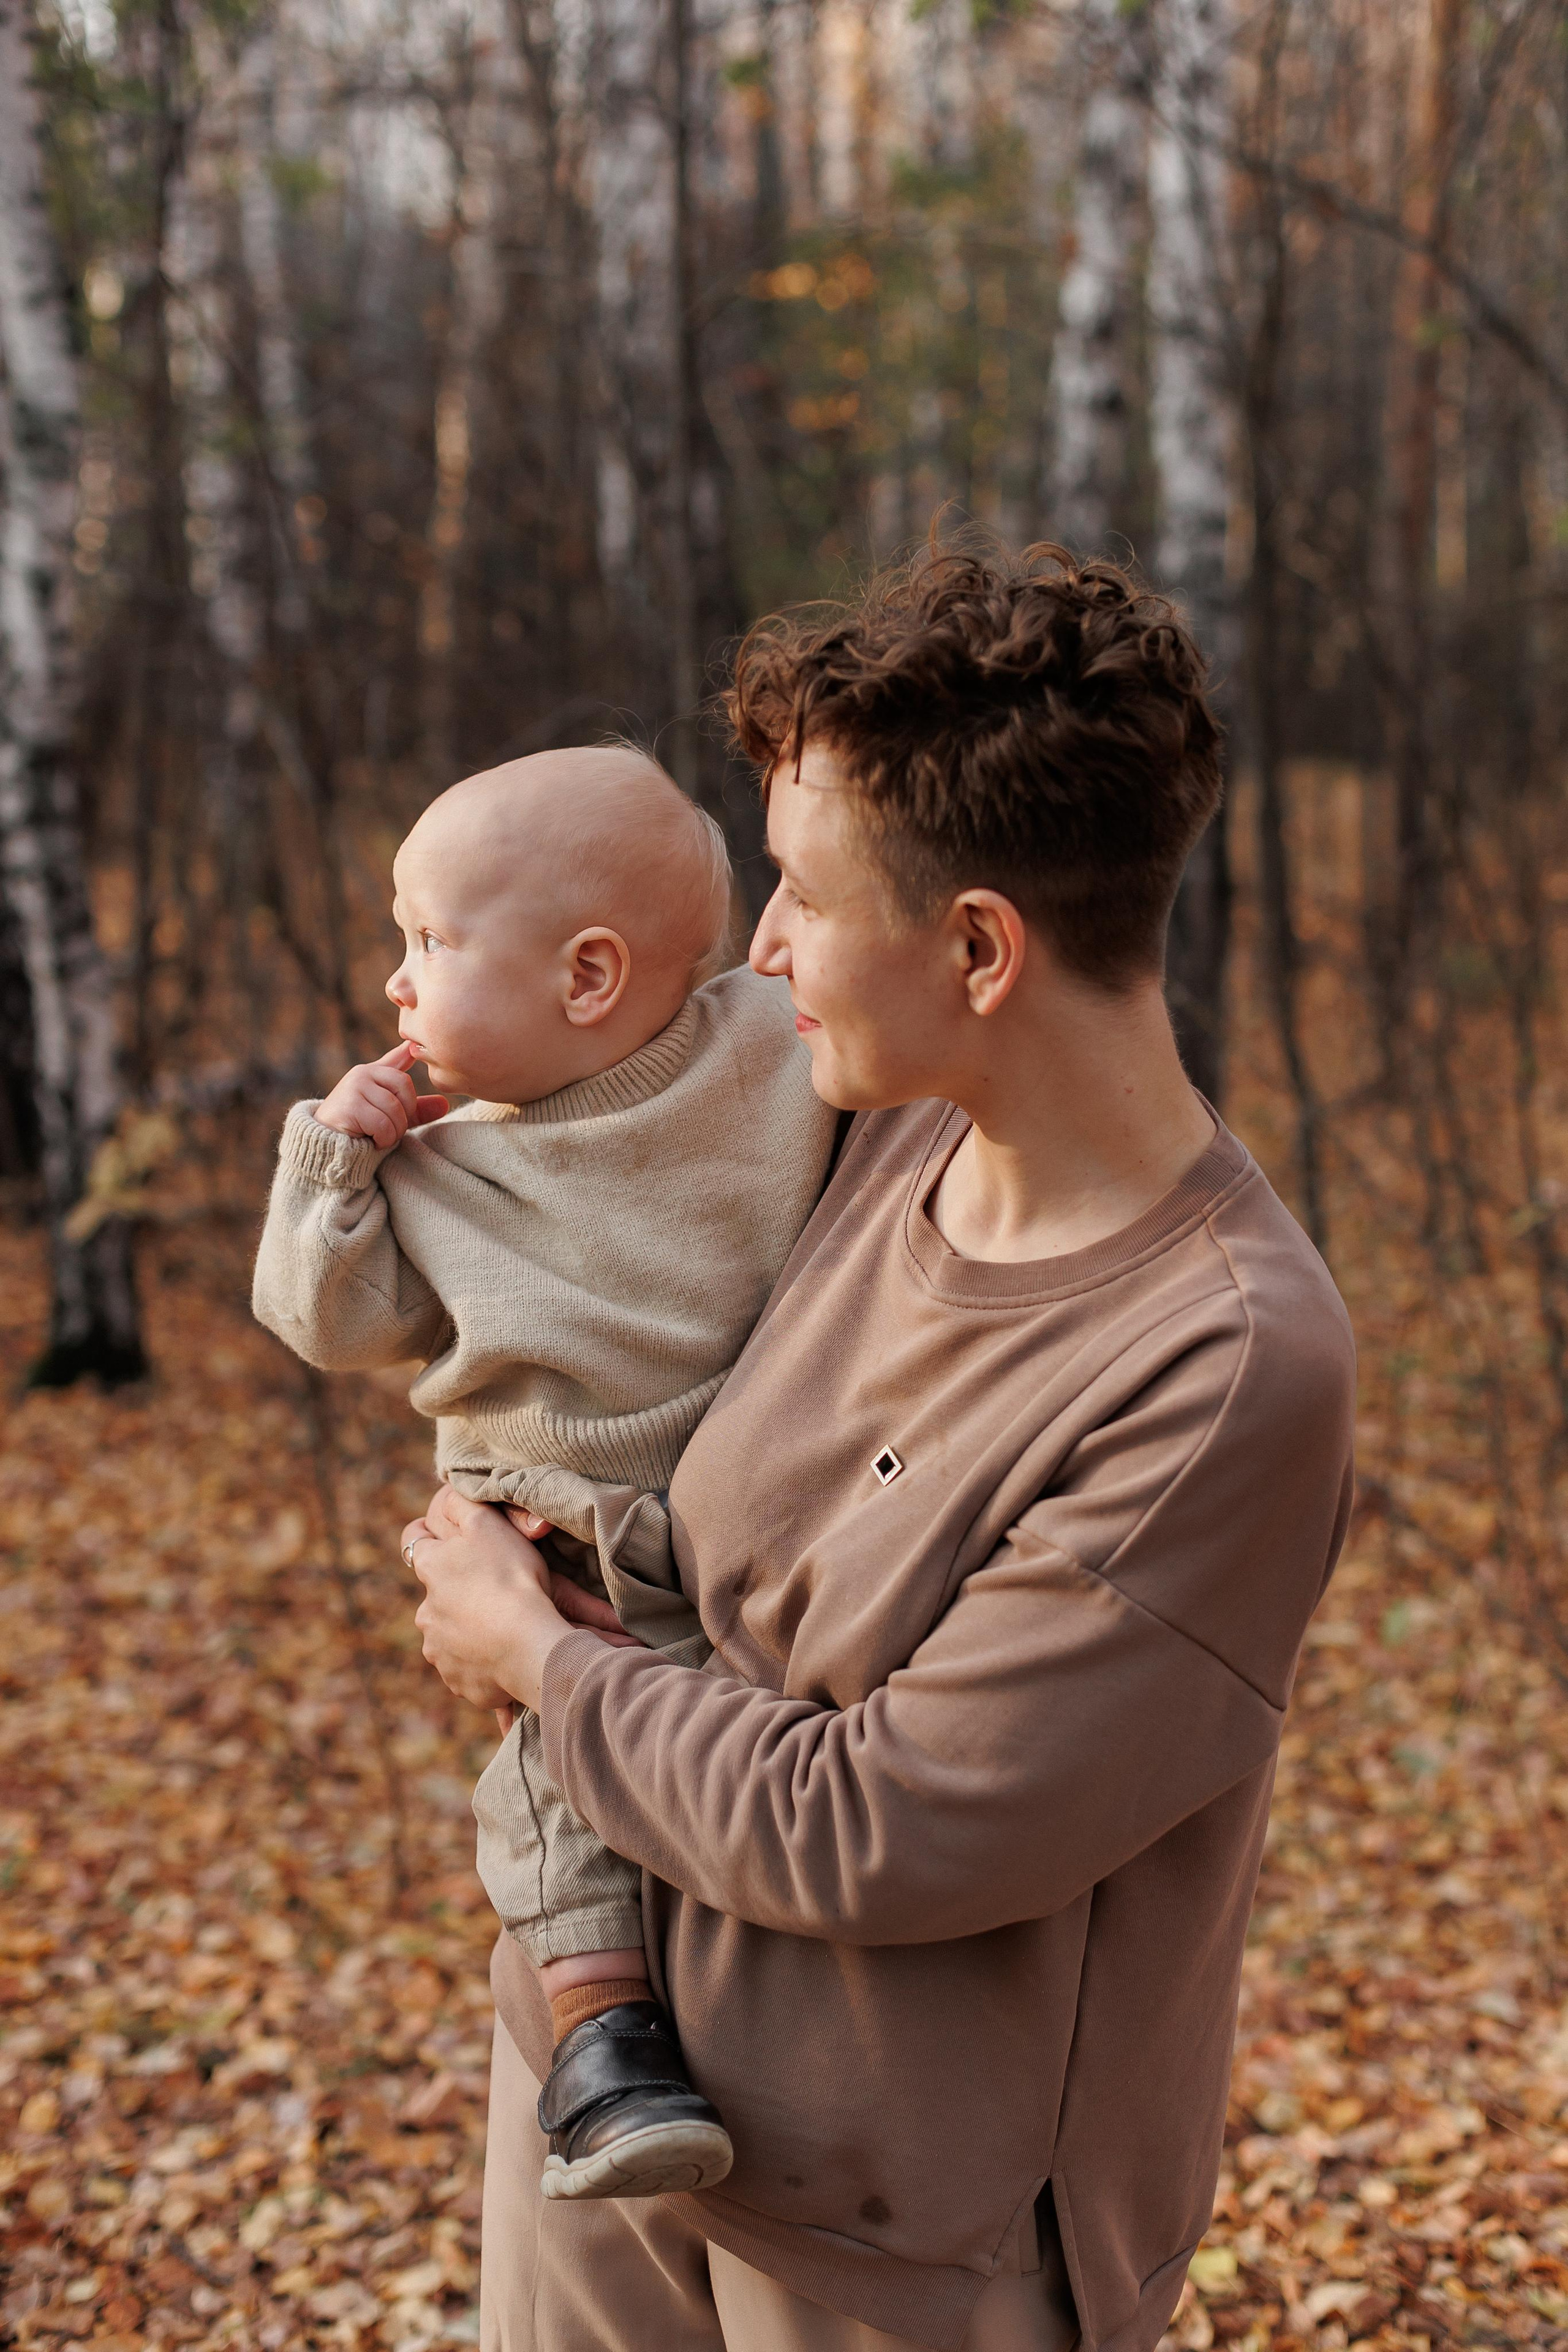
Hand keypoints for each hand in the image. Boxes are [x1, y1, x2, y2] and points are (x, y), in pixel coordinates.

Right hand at [318, 1041, 447, 1146]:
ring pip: (394, 1109)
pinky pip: (383, 1124)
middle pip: (405, 1085)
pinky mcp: (349, 1104)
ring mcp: (354, 1086)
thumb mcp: (391, 1117)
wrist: (327, 1148)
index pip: (396, 1059)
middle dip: (405, 1114)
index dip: (407, 1052)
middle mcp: (363, 1073)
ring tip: (377, 1136)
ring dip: (393, 1132)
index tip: (413, 1046)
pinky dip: (383, 1139)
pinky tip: (370, 1141)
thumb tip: (445, 1104)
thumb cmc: (360, 1130)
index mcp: (373, 1073)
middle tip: (390, 1129)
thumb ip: (416, 1110)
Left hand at [405, 1486, 640, 1714]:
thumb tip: (445, 1495)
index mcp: (431, 1569)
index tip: (452, 1543)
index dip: (430, 1537)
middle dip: (459, 1593)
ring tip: (505, 1628)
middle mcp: (425, 1612)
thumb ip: (461, 1505)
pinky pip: (467, 1667)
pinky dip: (482, 1661)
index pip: (414, 1542)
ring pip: (450, 1633)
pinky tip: (507, 1655)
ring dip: (471, 1630)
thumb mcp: (487, 1524)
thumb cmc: (510, 1579)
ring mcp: (438, 1650)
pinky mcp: (457, 1681)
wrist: (527, 1646)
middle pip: (437, 1595)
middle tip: (495, 1591)